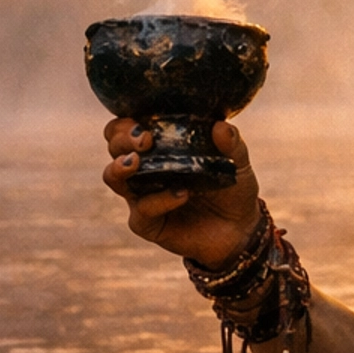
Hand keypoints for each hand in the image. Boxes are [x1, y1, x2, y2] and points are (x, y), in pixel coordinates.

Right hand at [102, 118, 261, 266]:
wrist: (240, 230)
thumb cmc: (233, 189)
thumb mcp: (237, 164)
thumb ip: (231, 145)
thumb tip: (220, 125)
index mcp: (160, 148)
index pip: (126, 128)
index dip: (126, 123)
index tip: (144, 122)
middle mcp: (145, 169)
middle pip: (114, 148)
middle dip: (122, 139)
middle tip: (145, 140)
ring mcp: (142, 196)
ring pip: (113, 177)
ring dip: (119, 167)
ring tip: (136, 162)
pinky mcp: (147, 223)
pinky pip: (142, 210)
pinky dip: (159, 200)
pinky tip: (181, 194)